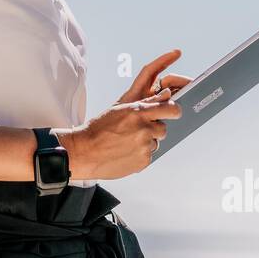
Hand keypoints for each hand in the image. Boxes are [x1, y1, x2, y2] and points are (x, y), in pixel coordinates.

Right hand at [58, 50, 185, 179]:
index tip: (174, 112)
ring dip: (146, 142)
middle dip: (153, 129)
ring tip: (126, 142)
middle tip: (136, 131)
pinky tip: (125, 151)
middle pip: (163, 128)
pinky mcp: (143, 161)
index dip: (174, 111)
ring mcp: (144, 146)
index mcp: (138, 112)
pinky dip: (140, 154)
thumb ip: (145, 104)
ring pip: (155, 143)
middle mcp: (144, 129)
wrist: (84, 152)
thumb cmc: (99, 129)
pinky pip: (149, 156)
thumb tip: (166, 96)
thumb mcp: (120, 109)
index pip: (171, 109)